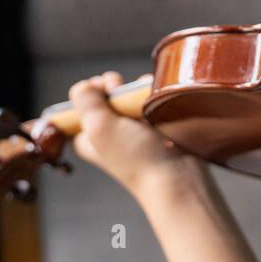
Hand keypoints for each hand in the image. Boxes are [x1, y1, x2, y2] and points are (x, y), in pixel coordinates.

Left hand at [68, 72, 203, 198]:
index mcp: (89, 137)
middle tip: (124, 95)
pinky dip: (154, 96)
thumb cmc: (139, 158)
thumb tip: (83, 86)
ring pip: (130, 95)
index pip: (81, 103)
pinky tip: (158, 101)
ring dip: (136, 91)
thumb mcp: (100, 127)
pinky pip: (151, 100)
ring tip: (144, 101)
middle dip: (116, 87)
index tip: (104, 89)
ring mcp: (133, 129)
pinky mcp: (155, 126)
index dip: (91, 90)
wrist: (179, 175)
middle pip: (106, 95)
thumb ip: (86, 101)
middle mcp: (109, 132)